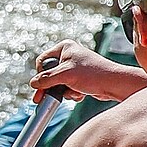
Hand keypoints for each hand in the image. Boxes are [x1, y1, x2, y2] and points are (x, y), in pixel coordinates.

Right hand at [30, 40, 146, 102]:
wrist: (113, 84)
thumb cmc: (93, 74)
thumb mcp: (65, 75)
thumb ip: (46, 79)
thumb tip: (32, 83)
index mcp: (64, 47)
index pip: (42, 61)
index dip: (41, 75)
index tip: (41, 86)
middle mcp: (69, 55)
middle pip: (49, 74)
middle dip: (51, 87)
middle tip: (41, 99)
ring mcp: (74, 67)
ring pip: (58, 83)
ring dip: (64, 91)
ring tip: (74, 92)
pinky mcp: (79, 78)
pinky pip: (67, 87)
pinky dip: (71, 93)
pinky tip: (80, 94)